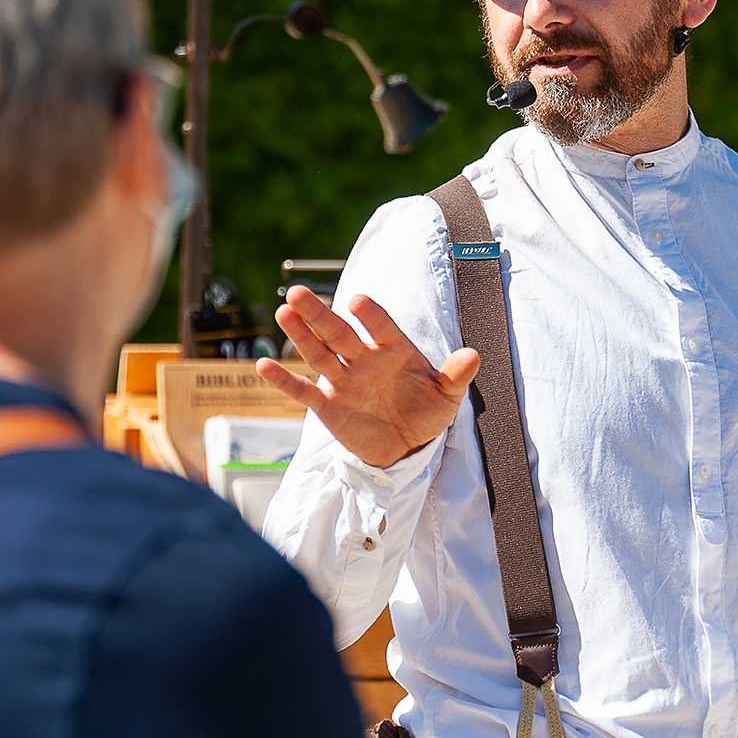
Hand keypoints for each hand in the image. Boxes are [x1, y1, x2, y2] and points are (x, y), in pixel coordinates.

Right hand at [255, 285, 479, 468]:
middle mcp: (365, 359)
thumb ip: (456, 375)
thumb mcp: (447, 395)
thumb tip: (474, 356)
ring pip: (319, 353)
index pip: (381, 327)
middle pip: (339, 333)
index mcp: (394, 350)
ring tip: (284, 312)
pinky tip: (263, 367)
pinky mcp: (329, 406)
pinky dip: (285, 380)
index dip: (371, 316)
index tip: (359, 301)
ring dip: (301, 334)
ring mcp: (344, 381)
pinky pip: (304, 391)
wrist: (408, 445)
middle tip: (299, 292)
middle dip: (320, 314)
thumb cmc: (427, 411)